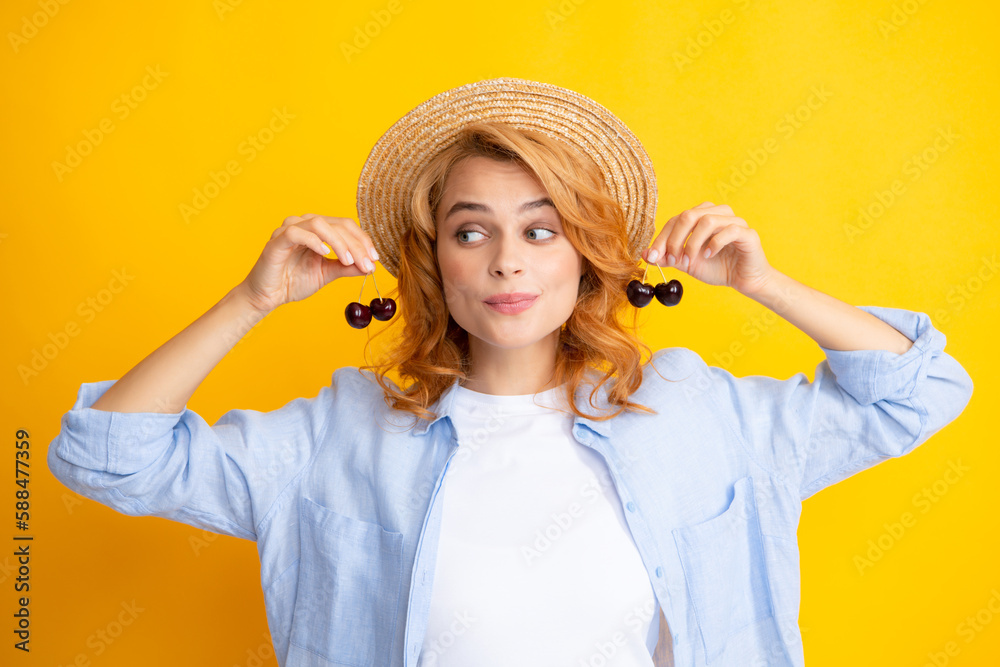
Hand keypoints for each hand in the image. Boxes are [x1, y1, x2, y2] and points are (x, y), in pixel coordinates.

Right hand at [237, 214, 380, 313]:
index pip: (346, 226)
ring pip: (320, 224)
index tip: (375, 260)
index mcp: (318, 230)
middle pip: (337, 224)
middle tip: (368, 263)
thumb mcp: (327, 273)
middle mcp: (305, 224)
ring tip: (348, 260)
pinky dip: (314, 241)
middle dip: (356, 244)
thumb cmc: (294, 281)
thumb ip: (346, 267)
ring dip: (339, 242)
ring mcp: (290, 229)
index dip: (363, 241)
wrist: (267, 296)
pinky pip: (297, 233)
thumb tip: (370, 266)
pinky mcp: (278, 240)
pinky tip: (325, 253)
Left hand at [642, 202, 774, 294]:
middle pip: (688, 215)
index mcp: (701, 216)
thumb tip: (644, 254)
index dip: (662, 238)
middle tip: (672, 260)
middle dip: (674, 240)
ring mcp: (734, 221)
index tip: (653, 257)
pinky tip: (709, 256)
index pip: (675, 220)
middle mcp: (717, 213)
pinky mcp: (747, 233)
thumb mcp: (687, 263)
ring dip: (693, 243)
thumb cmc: (717, 268)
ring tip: (689, 260)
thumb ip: (668, 257)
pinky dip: (714, 243)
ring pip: (707, 220)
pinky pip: (729, 230)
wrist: (744, 280)